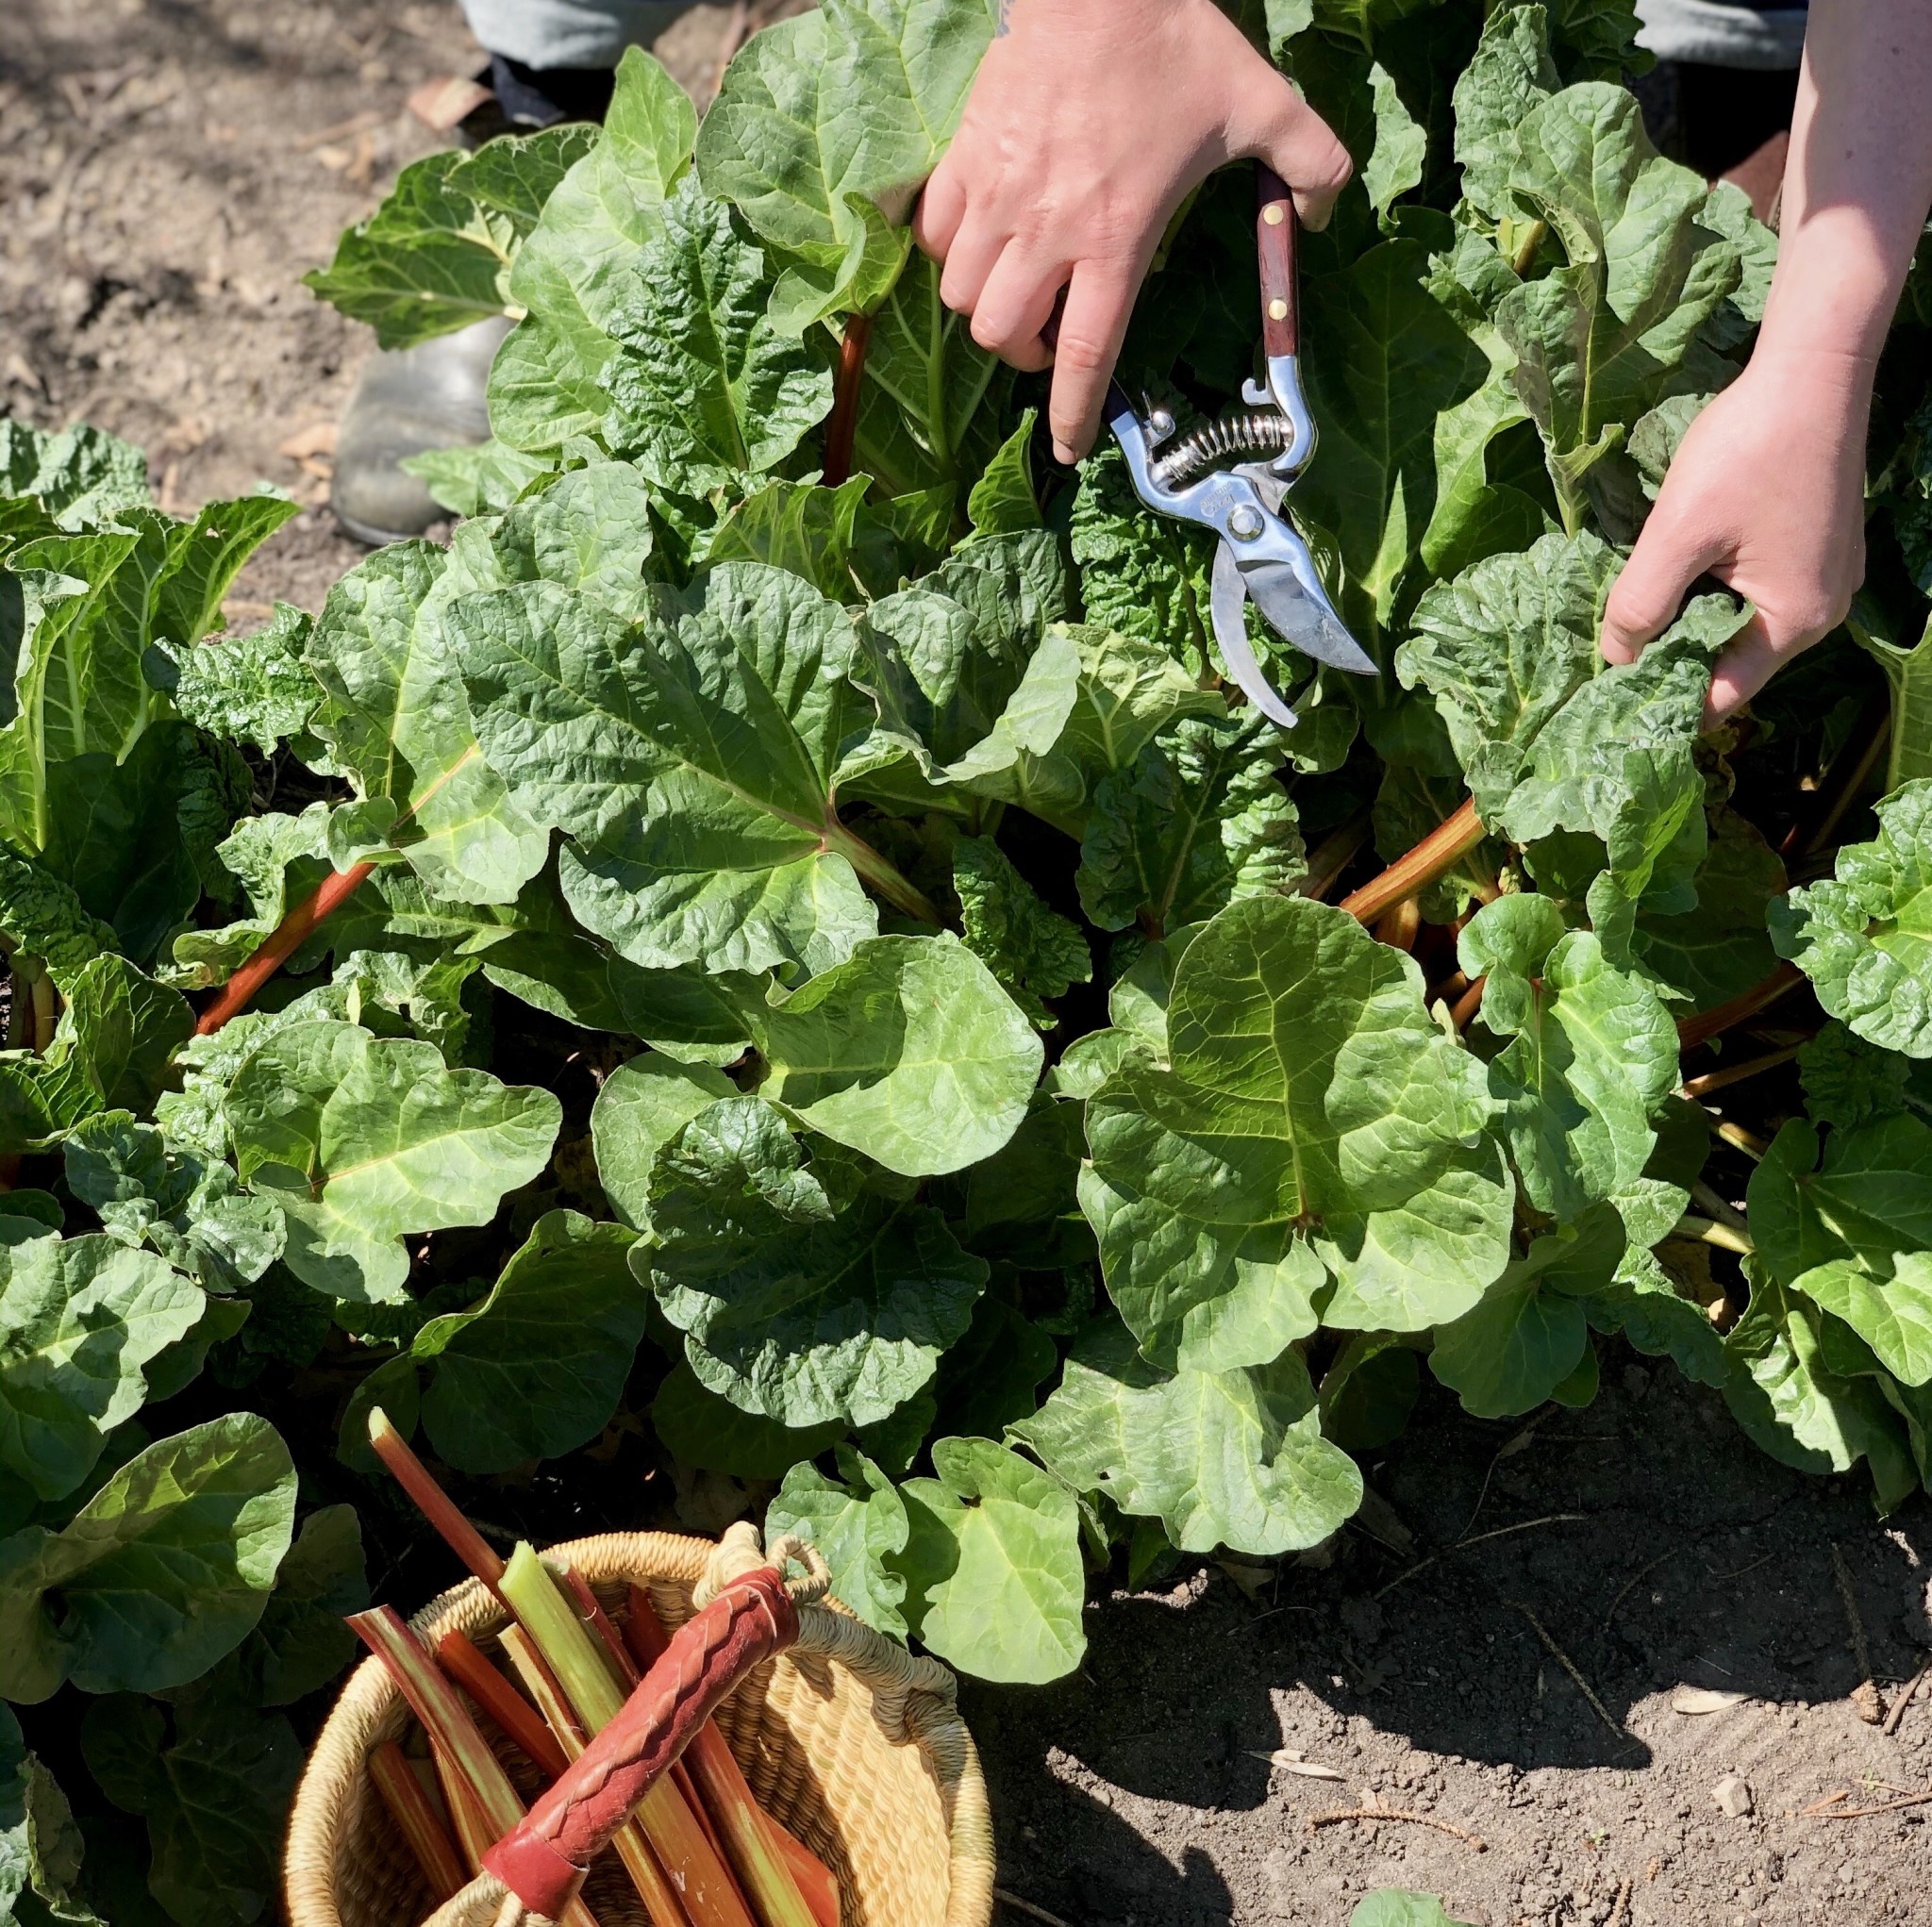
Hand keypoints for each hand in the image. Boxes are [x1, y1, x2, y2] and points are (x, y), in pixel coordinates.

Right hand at [913, 0, 1350, 464]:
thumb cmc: (1174, 43)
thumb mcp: (1263, 102)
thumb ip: (1313, 163)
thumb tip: (1324, 217)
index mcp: (1115, 239)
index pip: (1083, 355)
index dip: (1072, 413)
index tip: (1068, 448)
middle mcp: (1046, 232)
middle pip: (1002, 337)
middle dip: (1024, 356)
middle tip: (1049, 337)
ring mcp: (995, 197)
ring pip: (962, 297)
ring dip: (985, 310)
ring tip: (1014, 294)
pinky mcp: (962, 159)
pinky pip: (935, 238)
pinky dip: (950, 255)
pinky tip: (979, 242)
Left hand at [1598, 345, 1873, 725]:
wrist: (1812, 370)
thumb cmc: (1748, 450)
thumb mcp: (1678, 534)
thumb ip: (1642, 603)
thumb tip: (1615, 658)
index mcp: (1795, 620)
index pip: (1725, 694)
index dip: (1669, 701)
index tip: (1616, 705)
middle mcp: (1824, 608)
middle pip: (1737, 659)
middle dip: (1677, 658)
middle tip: (1614, 658)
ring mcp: (1828, 575)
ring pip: (1745, 621)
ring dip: (1693, 619)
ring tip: (1636, 617)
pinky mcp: (1820, 544)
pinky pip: (1762, 587)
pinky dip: (1719, 588)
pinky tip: (1678, 572)